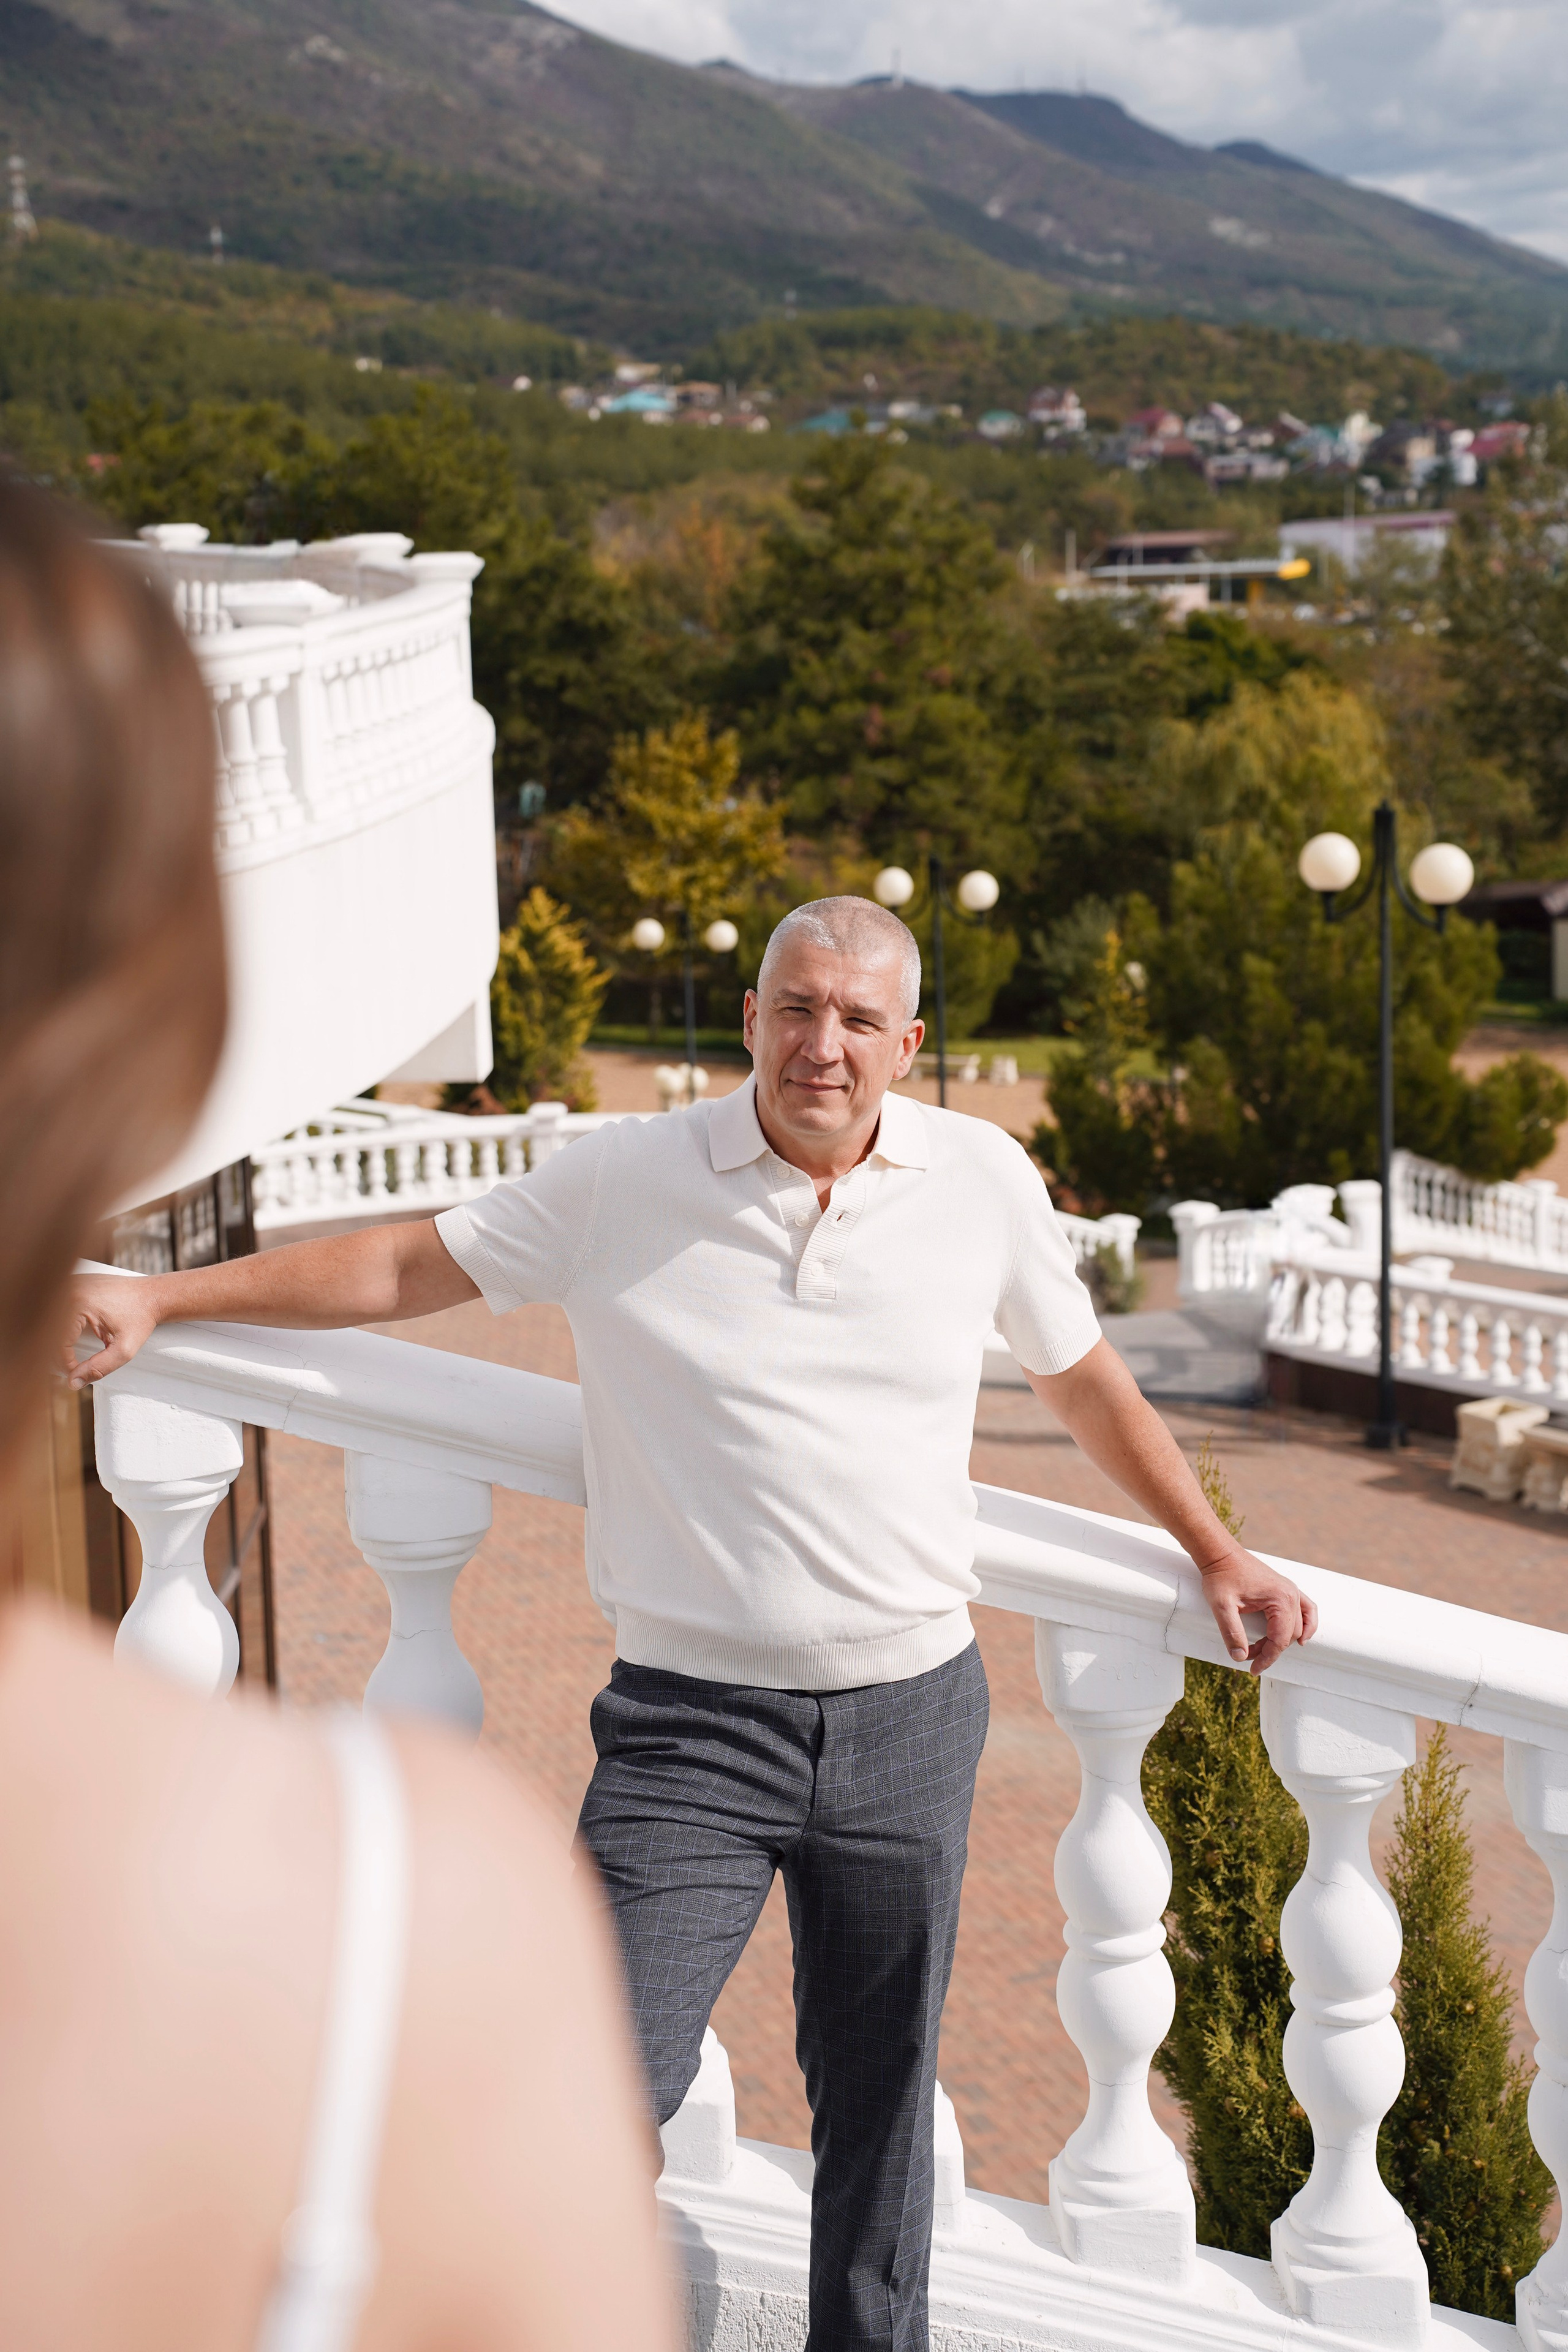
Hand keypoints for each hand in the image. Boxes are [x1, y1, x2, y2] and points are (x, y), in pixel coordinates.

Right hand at [61, 1274, 160, 1387]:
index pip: (56, 1341)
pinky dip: (59, 1325)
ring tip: (72, 1353)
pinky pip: (56, 1308)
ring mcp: (69, 1284)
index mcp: (77, 1304)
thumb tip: (72, 1383)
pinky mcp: (72, 1283)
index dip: (64, 1363)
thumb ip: (99, 1368)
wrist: (152, 1294)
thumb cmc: (141, 1318)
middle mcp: (68, 1290)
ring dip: (56, 1340)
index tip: (78, 1372)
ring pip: (50, 1320)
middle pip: (48, 1330)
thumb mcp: (124, 1349)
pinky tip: (72, 1337)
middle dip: (57, 1352)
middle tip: (73, 1366)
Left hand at [1196, 1544, 1316, 1674]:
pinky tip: (1302, 1637)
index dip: (1267, 1658)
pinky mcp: (1286, 1588)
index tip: (1253, 1669)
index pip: (1280, 1640)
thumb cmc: (1221, 1576)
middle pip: (1289, 1635)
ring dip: (1283, 1641)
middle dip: (1269, 1650)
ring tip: (1265, 1651)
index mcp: (1280, 1599)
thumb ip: (1231, 1632)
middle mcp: (1291, 1594)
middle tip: (1247, 1656)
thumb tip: (1240, 1657)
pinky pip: (1306, 1609)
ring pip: (1298, 1625)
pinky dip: (1307, 1624)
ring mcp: (1291, 1590)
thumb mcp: (1221, 1606)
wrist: (1220, 1554)